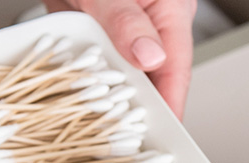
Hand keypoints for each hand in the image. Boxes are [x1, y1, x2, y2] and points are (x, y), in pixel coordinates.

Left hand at [43, 0, 195, 119]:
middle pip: (150, 75)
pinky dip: (85, 74)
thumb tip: (151, 56)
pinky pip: (96, 60)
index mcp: (170, 9)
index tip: (166, 128)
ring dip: (105, 90)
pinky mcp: (99, 27)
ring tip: (94, 112)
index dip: (171, 102)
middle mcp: (150, 22)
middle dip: (135, 103)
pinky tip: (72, 86)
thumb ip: (126, 18)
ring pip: (121, 71)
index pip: (176, 67)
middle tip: (120, 129)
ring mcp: (124, 27)